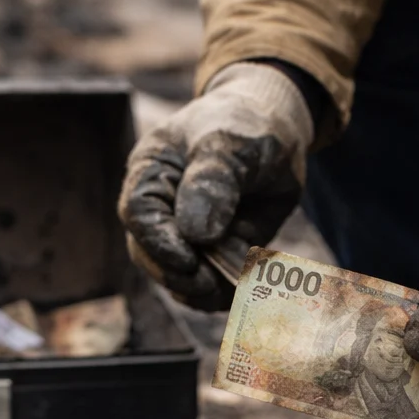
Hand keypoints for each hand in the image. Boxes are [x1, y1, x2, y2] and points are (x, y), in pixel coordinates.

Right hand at [118, 63, 312, 309]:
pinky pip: (209, 287)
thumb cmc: (247, 124)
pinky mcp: (214, 254)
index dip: (159, 243)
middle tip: (210, 283)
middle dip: (179, 275)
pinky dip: (226, 293)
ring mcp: (186, 235)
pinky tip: (246, 288)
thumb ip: (212, 182)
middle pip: (150, 254)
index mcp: (152, 172)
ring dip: (203, 292)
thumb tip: (195, 235)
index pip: (139, 214)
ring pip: (177, 278)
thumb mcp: (231, 142)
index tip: (189, 260)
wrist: (280, 130)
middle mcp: (161, 208)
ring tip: (234, 287)